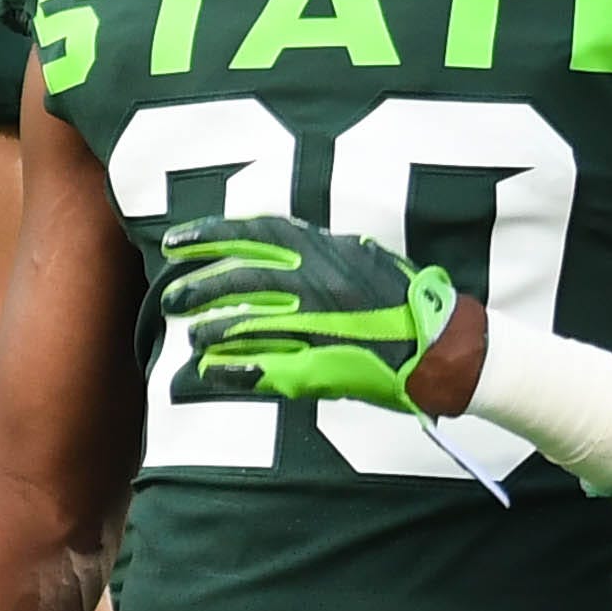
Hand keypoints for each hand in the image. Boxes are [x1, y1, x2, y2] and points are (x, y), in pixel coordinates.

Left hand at [153, 209, 461, 415]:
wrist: (441, 344)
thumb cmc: (401, 298)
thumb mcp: (358, 255)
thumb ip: (314, 249)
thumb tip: (268, 242)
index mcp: (323, 250)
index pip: (250, 236)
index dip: (206, 238)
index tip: (173, 244)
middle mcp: (314, 283)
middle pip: (235, 282)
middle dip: (195, 291)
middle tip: (170, 301)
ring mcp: (314, 327)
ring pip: (240, 327)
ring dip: (208, 334)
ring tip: (192, 341)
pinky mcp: (318, 368)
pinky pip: (260, 369)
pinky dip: (230, 373)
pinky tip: (209, 374)